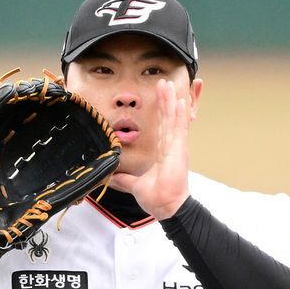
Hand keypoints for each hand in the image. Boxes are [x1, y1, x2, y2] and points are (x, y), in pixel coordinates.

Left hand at [111, 78, 189, 219]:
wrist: (167, 206)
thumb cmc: (157, 198)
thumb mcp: (134, 185)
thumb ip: (123, 179)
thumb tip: (110, 177)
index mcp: (163, 153)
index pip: (161, 127)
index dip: (160, 112)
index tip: (158, 97)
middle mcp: (171, 147)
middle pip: (167, 118)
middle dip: (165, 100)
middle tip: (162, 82)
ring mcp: (177, 147)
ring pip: (173, 119)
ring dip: (171, 101)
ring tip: (169, 85)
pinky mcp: (179, 150)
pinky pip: (179, 128)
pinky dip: (180, 114)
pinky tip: (180, 101)